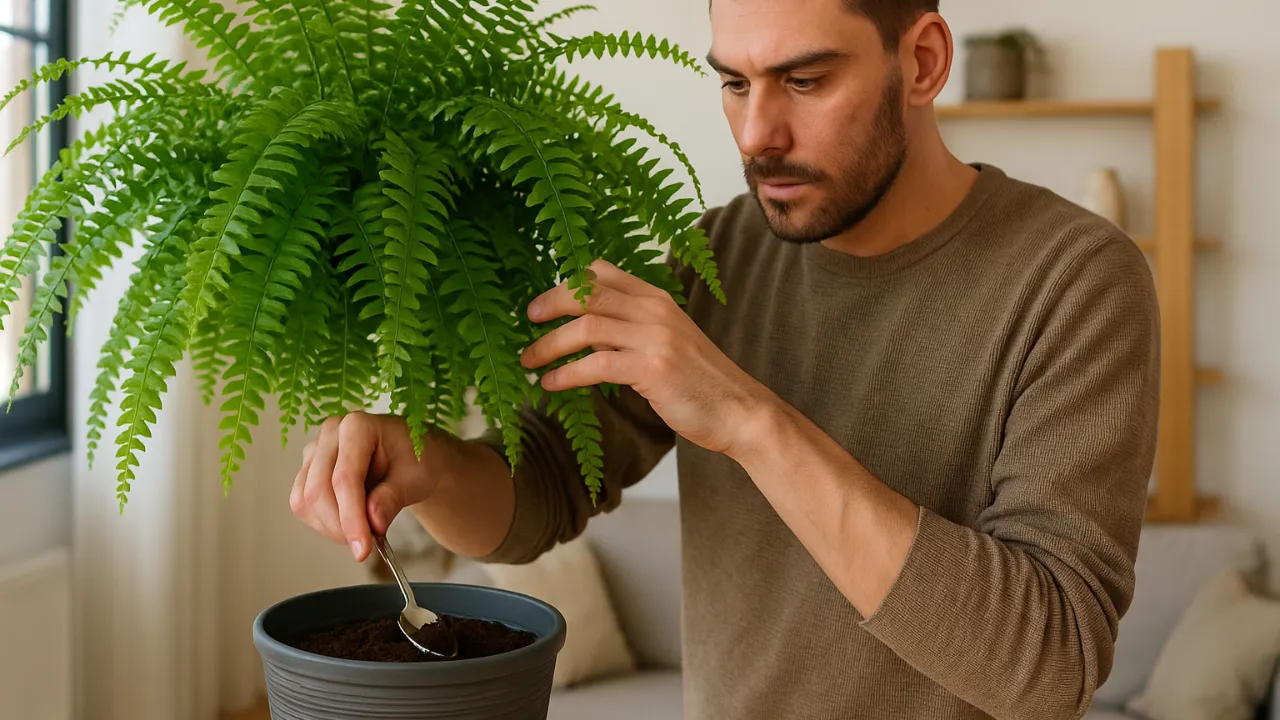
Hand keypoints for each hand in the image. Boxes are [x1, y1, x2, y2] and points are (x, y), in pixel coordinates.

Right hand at [290, 412, 438, 561]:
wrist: (409, 456)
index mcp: (358, 426)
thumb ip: (393, 498)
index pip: (345, 478)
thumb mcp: (415, 478)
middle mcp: (330, 433)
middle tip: (365, 546)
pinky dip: (322, 523)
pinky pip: (302, 504)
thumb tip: (373, 523)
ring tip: (362, 533)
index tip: (362, 549)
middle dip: (340, 526)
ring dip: (330, 527)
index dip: (351, 517)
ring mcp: (314, 450)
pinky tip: (348, 524)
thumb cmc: (415, 460)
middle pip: (318, 490)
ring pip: (305, 500)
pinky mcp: (307, 469)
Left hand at [521, 259, 770, 455]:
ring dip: (549, 344)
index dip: (567, 281)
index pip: (603, 272)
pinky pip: (597, 364)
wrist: (741, 411)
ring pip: (586, 327)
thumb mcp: (667, 344)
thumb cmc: (700, 383)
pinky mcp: (653, 369)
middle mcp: (656, 310)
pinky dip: (566, 374)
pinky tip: (552, 384)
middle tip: (527, 320)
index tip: (543, 301)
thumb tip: (588, 335)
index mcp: (658, 299)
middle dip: (549, 303)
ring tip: (529, 361)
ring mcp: (656, 337)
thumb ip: (633, 331)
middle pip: (588, 292)